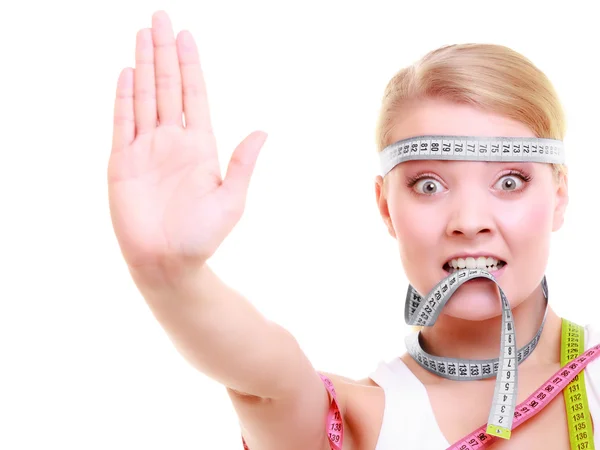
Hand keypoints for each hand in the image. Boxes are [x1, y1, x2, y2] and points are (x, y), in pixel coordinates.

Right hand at [108, 11, 266, 281]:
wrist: (168, 262)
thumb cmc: (203, 236)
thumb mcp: (231, 199)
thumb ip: (243, 163)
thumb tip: (263, 130)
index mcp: (200, 146)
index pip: (194, 95)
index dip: (190, 66)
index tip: (187, 36)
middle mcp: (172, 141)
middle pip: (167, 87)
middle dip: (164, 53)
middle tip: (161, 18)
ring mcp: (146, 150)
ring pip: (144, 98)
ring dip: (144, 66)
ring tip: (142, 34)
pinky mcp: (123, 163)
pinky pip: (122, 123)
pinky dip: (124, 99)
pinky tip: (126, 74)